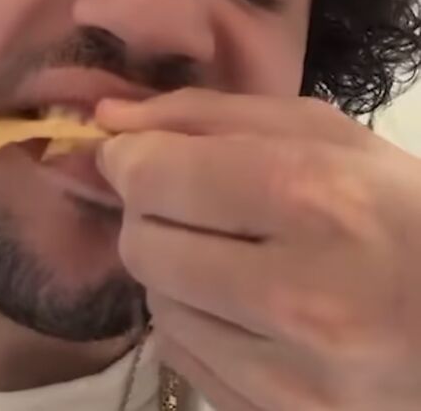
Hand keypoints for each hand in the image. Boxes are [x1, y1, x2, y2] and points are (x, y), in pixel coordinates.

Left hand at [96, 91, 420, 410]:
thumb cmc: (400, 206)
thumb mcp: (321, 133)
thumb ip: (205, 116)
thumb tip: (105, 120)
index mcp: (311, 199)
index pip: (155, 179)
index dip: (129, 158)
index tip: (138, 154)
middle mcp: (298, 298)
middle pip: (143, 247)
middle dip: (149, 213)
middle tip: (192, 204)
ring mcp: (295, 380)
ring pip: (156, 307)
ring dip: (173, 270)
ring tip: (232, 256)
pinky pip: (185, 360)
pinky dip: (195, 322)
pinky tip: (244, 306)